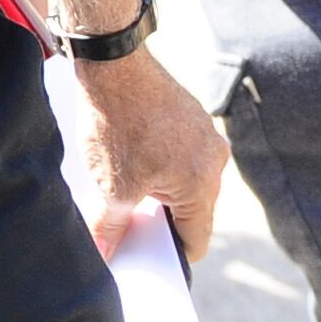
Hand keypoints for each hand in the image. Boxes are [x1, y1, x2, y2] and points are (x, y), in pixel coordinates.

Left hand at [56, 47, 228, 263]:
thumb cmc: (118, 125)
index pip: (197, 240)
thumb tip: (105, 256)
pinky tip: (131, 160)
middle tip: (128, 225)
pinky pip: (182, 156)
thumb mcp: (110, 186)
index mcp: (203, 185)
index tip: (146, 257)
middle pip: (193, 212)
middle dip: (161, 221)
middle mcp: (215, 161)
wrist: (115, 64)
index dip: (170, 255)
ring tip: (125, 188)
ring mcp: (207, 136)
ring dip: (159, 191)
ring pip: (186, 182)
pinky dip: (161, 165)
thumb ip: (110, 227)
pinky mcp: (193, 118)